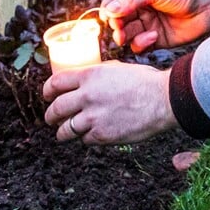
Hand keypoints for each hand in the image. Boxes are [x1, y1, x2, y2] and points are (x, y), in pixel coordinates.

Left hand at [41, 61, 175, 144]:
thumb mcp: (115, 69)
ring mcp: (93, 117)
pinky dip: (86, 139)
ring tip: (64, 133)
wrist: (163, 99)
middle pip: (55, 109)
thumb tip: (84, 81)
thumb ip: (96, 76)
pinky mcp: (102, 135)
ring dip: (63, 132)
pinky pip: (84, 140)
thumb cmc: (145, 81)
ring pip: (65, 130)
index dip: (47, 91)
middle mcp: (86, 96)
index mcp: (89, 76)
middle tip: (51, 119)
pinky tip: (92, 135)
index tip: (47, 96)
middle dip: (50, 116)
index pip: (55, 83)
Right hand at [100, 0, 209, 51]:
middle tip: (118, 28)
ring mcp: (148, 24)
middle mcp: (141, 8)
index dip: (109, 7)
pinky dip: (141, 43)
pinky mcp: (157, 40)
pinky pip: (139, 45)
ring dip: (125, 35)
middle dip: (116, 25)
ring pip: (126, 34)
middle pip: (118, 19)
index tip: (106, 15)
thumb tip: (108, 10)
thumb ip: (131, 0)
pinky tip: (153, 37)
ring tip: (127, 36)